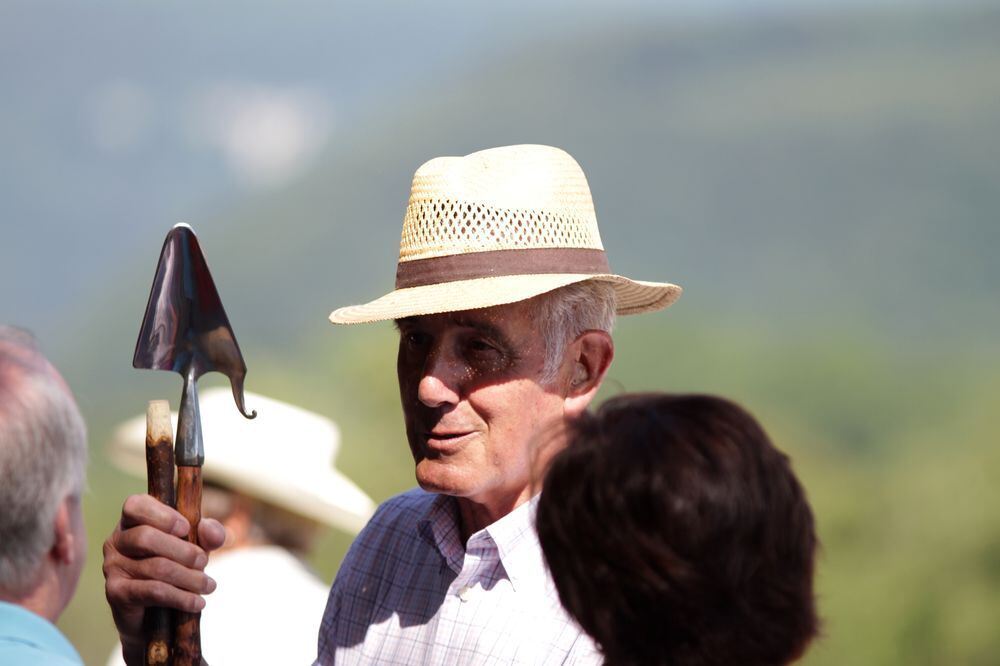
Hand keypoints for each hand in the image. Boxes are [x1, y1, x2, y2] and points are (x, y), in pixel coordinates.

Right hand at [102, 494, 225, 665]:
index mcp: (132, 520)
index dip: (162, 515)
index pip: (136, 505)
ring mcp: (112, 567)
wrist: (156, 614)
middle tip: (204, 562)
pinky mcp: (116, 592)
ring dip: (190, 577)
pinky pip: (153, 591)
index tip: (186, 528)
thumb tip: (209, 529)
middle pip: (146, 537)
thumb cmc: (177, 566)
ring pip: (156, 567)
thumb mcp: (196, 545)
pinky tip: (198, 602)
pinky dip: (181, 597)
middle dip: (183, 551)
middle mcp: (117, 540)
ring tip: (209, 585)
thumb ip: (208, 533)